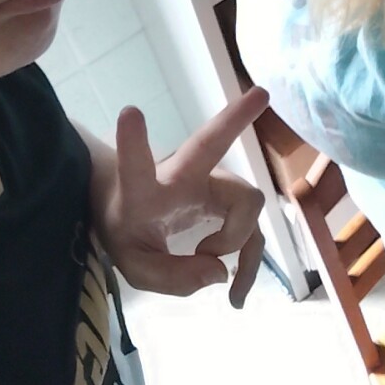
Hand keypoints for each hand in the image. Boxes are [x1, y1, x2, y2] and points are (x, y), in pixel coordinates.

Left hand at [103, 86, 269, 305]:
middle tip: (260, 94)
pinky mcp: (227, 200)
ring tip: (222, 279)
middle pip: (209, 144)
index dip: (133, 142)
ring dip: (241, 243)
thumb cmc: (124, 227)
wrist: (126, 205)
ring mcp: (209, 183)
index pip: (136, 165)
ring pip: (247, 200)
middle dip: (233, 119)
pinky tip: (235, 290)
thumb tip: (220, 274)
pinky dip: (247, 262)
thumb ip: (170, 278)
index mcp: (144, 190)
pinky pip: (251, 230)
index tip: (130, 111)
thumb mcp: (133, 264)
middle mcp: (181, 176)